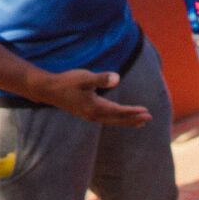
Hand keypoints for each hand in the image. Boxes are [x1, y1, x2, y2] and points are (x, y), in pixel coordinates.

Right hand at [34, 69, 152, 126]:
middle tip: (149, 118)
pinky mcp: (86, 113)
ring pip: (112, 120)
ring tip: (140, 122)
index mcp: (94, 108)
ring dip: (126, 120)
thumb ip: (101, 79)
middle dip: (133, 119)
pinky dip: (116, 118)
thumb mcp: (85, 77)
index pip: (118, 111)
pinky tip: (120, 117)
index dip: (133, 112)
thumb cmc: (67, 82)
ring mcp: (89, 116)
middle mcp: (93, 115)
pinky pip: (106, 118)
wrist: (49, 90)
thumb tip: (117, 79)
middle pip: (117, 119)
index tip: (146, 112)